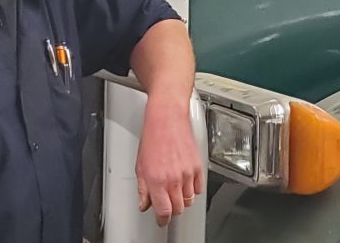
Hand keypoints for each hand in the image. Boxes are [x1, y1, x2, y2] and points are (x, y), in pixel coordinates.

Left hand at [135, 97, 204, 226]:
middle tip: (167, 204)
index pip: (164, 211)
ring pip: (189, 200)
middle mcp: (173, 179)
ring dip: (182, 199)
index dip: (162, 220)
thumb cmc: (152, 137)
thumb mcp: (140, 165)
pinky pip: (199, 188)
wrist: (167, 118)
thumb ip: (143, 189)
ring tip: (175, 190)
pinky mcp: (198, 166)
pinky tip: (184, 182)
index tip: (161, 220)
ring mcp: (188, 173)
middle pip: (178, 209)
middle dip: (172, 210)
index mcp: (157, 180)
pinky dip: (192, 189)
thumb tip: (144, 204)